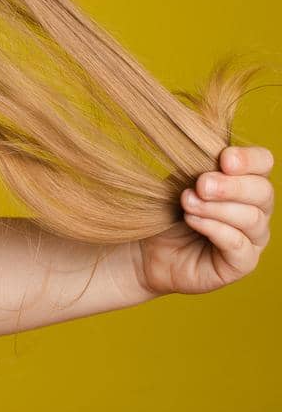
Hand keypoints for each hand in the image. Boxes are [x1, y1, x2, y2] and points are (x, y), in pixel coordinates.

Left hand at [133, 145, 272, 297]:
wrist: (147, 248)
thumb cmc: (166, 208)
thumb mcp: (178, 180)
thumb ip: (195, 165)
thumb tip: (199, 148)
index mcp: (244, 181)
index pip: (263, 163)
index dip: (249, 159)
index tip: (224, 159)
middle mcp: (257, 209)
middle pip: (263, 191)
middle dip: (231, 186)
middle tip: (201, 185)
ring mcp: (252, 238)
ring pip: (252, 218)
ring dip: (217, 208)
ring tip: (187, 203)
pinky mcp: (241, 263)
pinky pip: (239, 244)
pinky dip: (215, 229)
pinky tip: (191, 220)